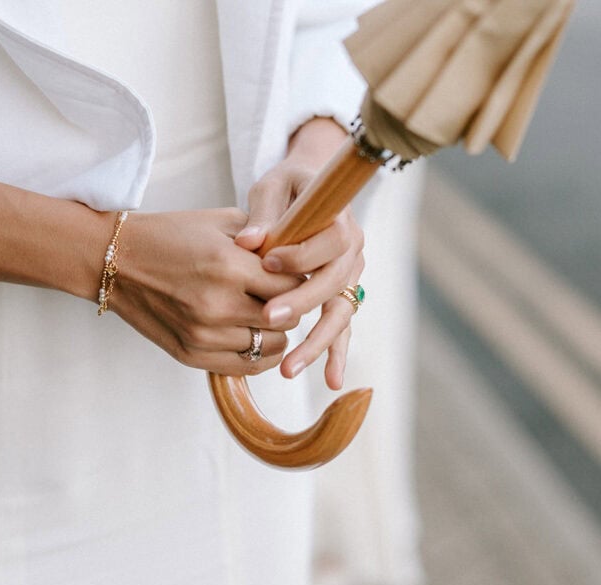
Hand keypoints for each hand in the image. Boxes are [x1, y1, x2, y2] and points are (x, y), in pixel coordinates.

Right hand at [109, 209, 302, 375]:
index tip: (294, 274)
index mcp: (228, 266)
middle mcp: (217, 305)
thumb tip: (305, 258)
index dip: (300, 280)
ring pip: (272, 346)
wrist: (115, 261)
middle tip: (282, 294)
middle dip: (292, 305)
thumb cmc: (171, 235)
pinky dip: (260, 353)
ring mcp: (203, 335)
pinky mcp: (191, 355)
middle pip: (287, 318)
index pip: (293, 286)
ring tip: (265, 312)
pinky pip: (248, 366)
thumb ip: (266, 239)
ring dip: (276, 330)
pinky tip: (254, 334)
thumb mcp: (222, 222)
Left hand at [234, 118, 363, 389]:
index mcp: (341, 218)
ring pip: (339, 313)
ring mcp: (350, 276)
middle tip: (270, 318)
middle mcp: (353, 250)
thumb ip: (263, 214)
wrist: (312, 189)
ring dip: (316, 343)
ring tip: (290, 369)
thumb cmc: (288, 186)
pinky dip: (334, 353)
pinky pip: (340, 327)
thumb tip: (247, 241)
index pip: (330, 240)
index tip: (266, 261)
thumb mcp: (273, 188)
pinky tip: (329, 381)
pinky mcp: (342, 295)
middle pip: (333, 283)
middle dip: (302, 303)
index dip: (301, 253)